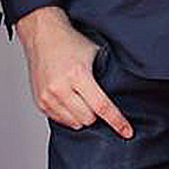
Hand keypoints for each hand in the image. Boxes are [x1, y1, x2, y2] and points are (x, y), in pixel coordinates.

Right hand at [18, 6, 131, 135]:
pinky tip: (70, 100)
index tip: (127, 132)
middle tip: (96, 100)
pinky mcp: (40, 102)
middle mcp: (60, 88)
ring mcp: (48, 96)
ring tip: (82, 99)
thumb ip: (106, 75)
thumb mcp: (94, 54)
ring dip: (83, 116)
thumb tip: (123, 94)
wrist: (42, 36)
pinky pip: (61, 121)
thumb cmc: (69, 43)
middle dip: (97, 114)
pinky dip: (69, 115)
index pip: (102, 106)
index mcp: (77, 74)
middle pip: (88, 119)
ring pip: (74, 123)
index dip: (117, 121)